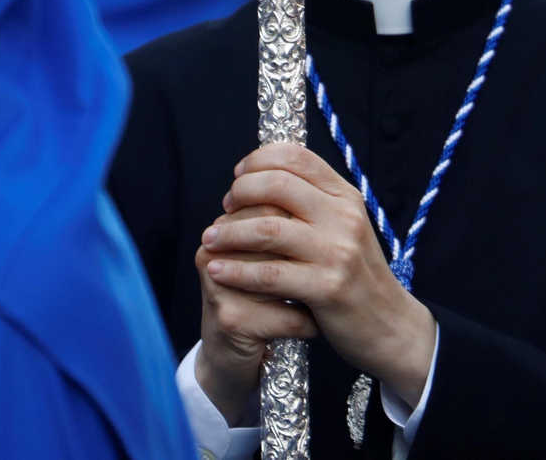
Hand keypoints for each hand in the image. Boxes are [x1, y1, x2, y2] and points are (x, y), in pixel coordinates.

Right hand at [194, 203, 317, 425]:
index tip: (327, 236)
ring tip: (330, 296)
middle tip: (331, 267)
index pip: (270, 199)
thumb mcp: (269, 255)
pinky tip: (316, 326)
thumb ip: (284, 219)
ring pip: (284, 274)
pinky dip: (311, 324)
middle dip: (309, 253)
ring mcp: (219, 286)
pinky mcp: (231, 320)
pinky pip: (289, 316)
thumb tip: (322, 192)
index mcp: (224, 226)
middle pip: (274, 232)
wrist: (232, 354)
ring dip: (312, 289)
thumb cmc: (261, 296)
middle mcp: (214, 250)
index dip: (305, 218)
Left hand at [200, 144, 437, 406]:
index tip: (238, 176)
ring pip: (267, 229)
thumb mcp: (345, 227)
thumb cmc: (357, 274)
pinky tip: (217, 269)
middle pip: (278, 185)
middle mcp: (344, 217)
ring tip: (210, 239)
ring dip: (229, 232)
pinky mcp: (326, 288)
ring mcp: (337, 252)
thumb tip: (264, 176)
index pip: (297, 157)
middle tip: (225, 208)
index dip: (259, 160)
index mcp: (346, 197)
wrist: (389, 324)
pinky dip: (235, 270)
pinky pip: (268, 274)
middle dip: (240, 192)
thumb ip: (314, 201)